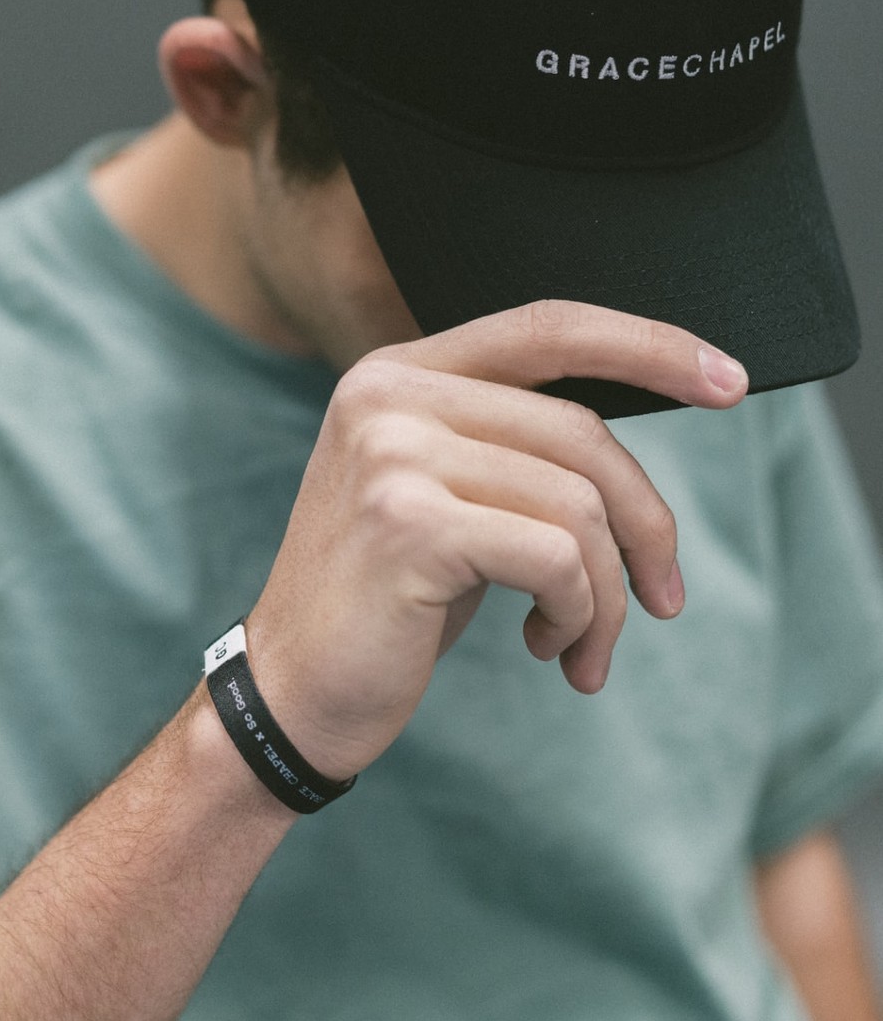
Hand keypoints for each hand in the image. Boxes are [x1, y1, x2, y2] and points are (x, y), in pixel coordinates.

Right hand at [246, 300, 747, 780]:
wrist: (290, 692)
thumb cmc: (387, 600)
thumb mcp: (448, 498)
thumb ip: (515, 450)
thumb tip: (632, 461)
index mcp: (399, 374)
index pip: (548, 329)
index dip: (648, 344)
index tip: (729, 382)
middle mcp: (389, 395)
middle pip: (582, 433)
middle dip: (646, 525)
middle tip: (663, 598)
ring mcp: (393, 453)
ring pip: (579, 505)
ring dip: (607, 593)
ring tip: (582, 643)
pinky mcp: (408, 523)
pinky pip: (557, 557)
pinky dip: (579, 614)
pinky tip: (548, 647)